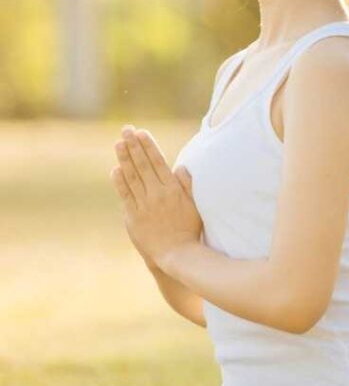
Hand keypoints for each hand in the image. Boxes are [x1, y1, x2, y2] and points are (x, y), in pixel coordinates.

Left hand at [110, 125, 202, 268]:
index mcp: (172, 190)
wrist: (176, 254)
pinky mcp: (133, 217)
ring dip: (124, 159)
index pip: (157, 162)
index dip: (148, 146)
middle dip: (133, 146)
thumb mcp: (196, 205)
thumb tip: (180, 166)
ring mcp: (143, 205)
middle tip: (126, 130)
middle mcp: (156, 195)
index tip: (141, 132)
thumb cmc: (190, 229)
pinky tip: (116, 169)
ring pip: (131, 177)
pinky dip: (119, 181)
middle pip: (142, 165)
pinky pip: (125, 195)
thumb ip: (187, 185)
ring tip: (118, 143)